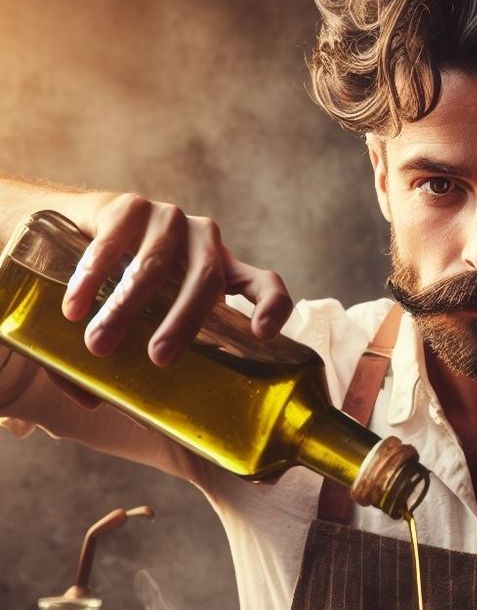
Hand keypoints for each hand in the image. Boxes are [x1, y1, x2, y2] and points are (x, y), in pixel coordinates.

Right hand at [59, 192, 291, 366]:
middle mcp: (204, 242)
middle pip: (206, 282)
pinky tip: (74, 308)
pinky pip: (112, 246)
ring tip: (99, 345)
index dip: (270, 306)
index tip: (263, 334)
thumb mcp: (144, 314)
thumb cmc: (123, 281)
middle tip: (159, 359)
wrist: (76, 224)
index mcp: (223, 271)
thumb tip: (100, 403)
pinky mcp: (130, 205)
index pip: (263, 284)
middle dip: (183, 323)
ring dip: (125, 308)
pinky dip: (91, 279)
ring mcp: (169, 219)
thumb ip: (132, 352)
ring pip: (154, 267)